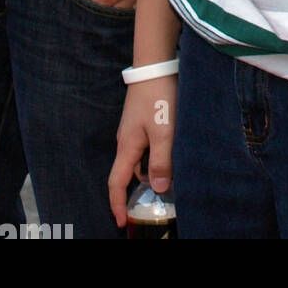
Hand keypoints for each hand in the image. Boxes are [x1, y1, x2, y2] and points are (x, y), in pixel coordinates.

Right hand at [107, 75, 176, 228]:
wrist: (156, 64)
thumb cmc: (160, 96)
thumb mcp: (164, 130)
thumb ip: (162, 159)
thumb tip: (159, 187)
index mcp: (127, 146)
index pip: (116, 182)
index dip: (117, 204)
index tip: (121, 222)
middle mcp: (127, 140)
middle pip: (128, 173)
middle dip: (137, 191)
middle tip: (155, 203)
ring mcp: (134, 130)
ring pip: (140, 159)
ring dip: (150, 172)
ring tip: (169, 181)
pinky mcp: (143, 120)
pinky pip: (146, 147)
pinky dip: (155, 156)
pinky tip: (171, 155)